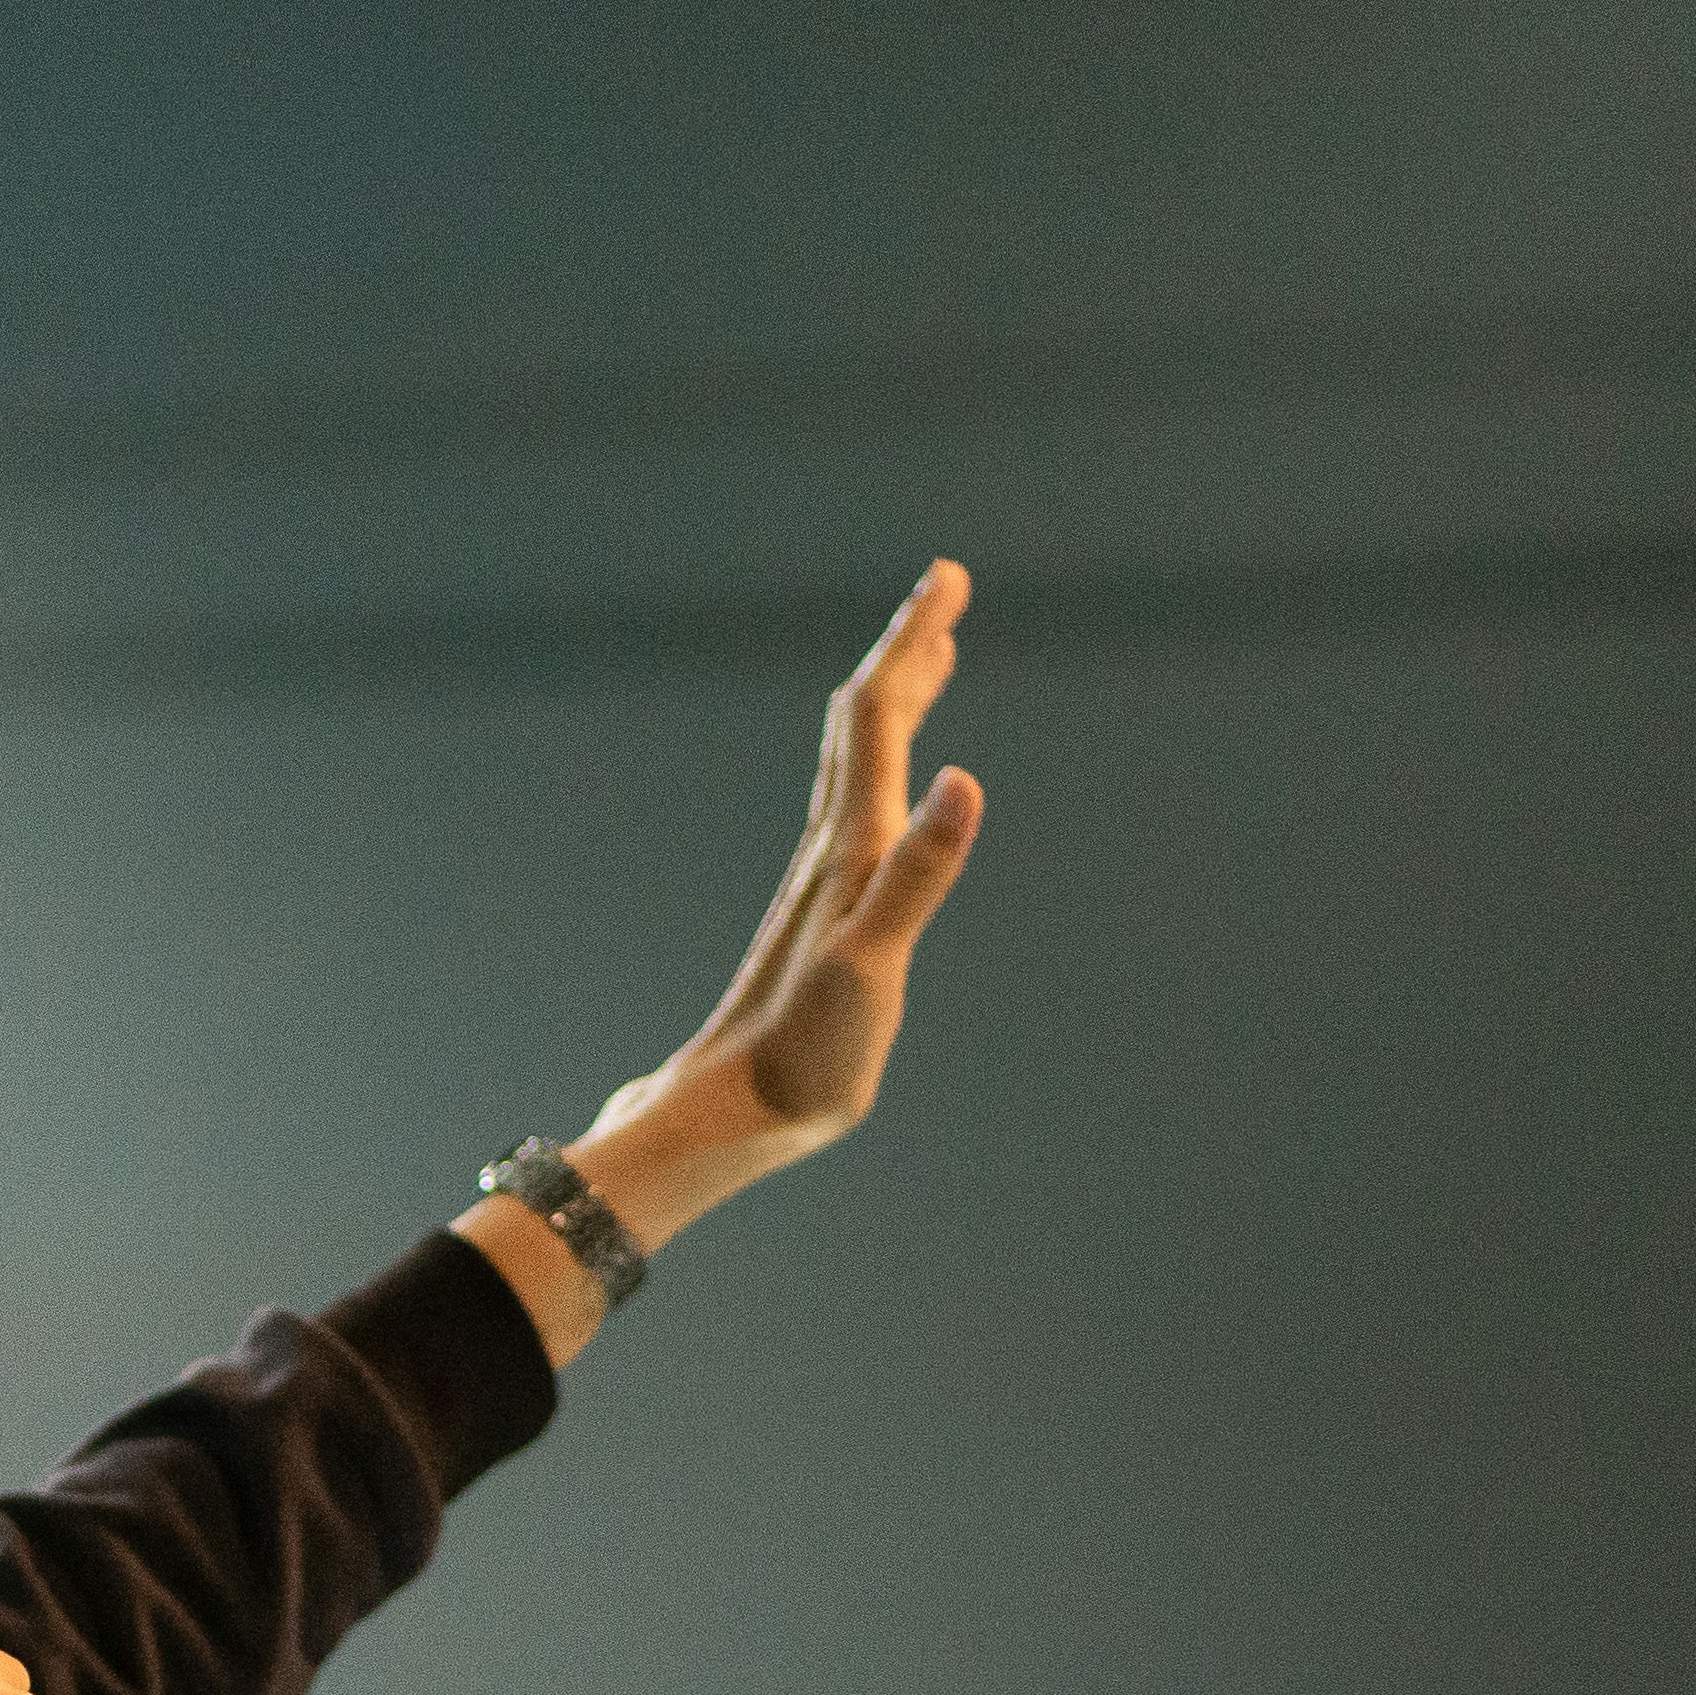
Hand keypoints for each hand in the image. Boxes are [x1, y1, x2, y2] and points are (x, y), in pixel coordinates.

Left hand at [572, 565, 987, 1251]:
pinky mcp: (826, 916)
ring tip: (931, 656)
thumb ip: (919, 874)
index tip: (947, 579)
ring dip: (896, 700)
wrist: (728, 1114)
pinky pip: (861, 812)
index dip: (911, 643)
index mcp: (848, 850)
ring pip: (858, 763)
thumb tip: (967, 782)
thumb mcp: (872, 966)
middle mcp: (831, 850)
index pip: (877, 717)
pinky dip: (887, 768)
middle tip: (947, 588)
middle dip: (908, 650)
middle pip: (864, 723)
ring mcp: (825, 880)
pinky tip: (898, 783)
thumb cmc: (799, 1056)